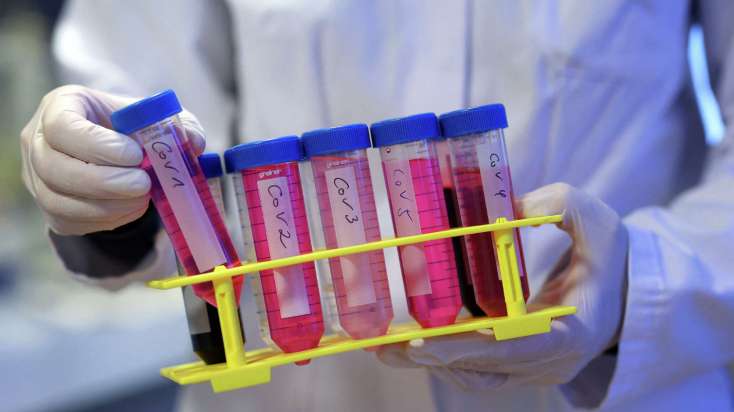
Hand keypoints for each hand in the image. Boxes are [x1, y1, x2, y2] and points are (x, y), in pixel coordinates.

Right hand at [20, 85, 204, 235]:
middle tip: (144, 184)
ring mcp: (37, 177)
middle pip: (54, 167)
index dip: (98, 145)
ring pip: (58, 200)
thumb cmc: (135, 129)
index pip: (63, 127)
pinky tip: (132, 208)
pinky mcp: (49, 207)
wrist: (121, 155)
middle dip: (104, 181)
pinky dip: (104, 219)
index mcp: (61, 106)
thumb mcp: (160, 119)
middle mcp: (38, 141)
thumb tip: (193, 142)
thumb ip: (180, 126)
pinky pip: (70, 221)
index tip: (135, 155)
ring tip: (143, 197)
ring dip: (107, 204)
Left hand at [378, 183, 627, 390]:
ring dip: (428, 362)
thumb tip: (504, 210)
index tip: (422, 342)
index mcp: (574, 330)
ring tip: (383, 347)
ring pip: (475, 376)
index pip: (515, 345)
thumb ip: (554, 206)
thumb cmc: (606, 256)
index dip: (468, 346)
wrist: (621, 293)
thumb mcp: (592, 219)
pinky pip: (477, 371)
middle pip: (484, 367)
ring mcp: (535, 371)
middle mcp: (552, 362)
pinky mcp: (521, 369)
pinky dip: (444, 359)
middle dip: (431, 357)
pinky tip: (410, 345)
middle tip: (383, 346)